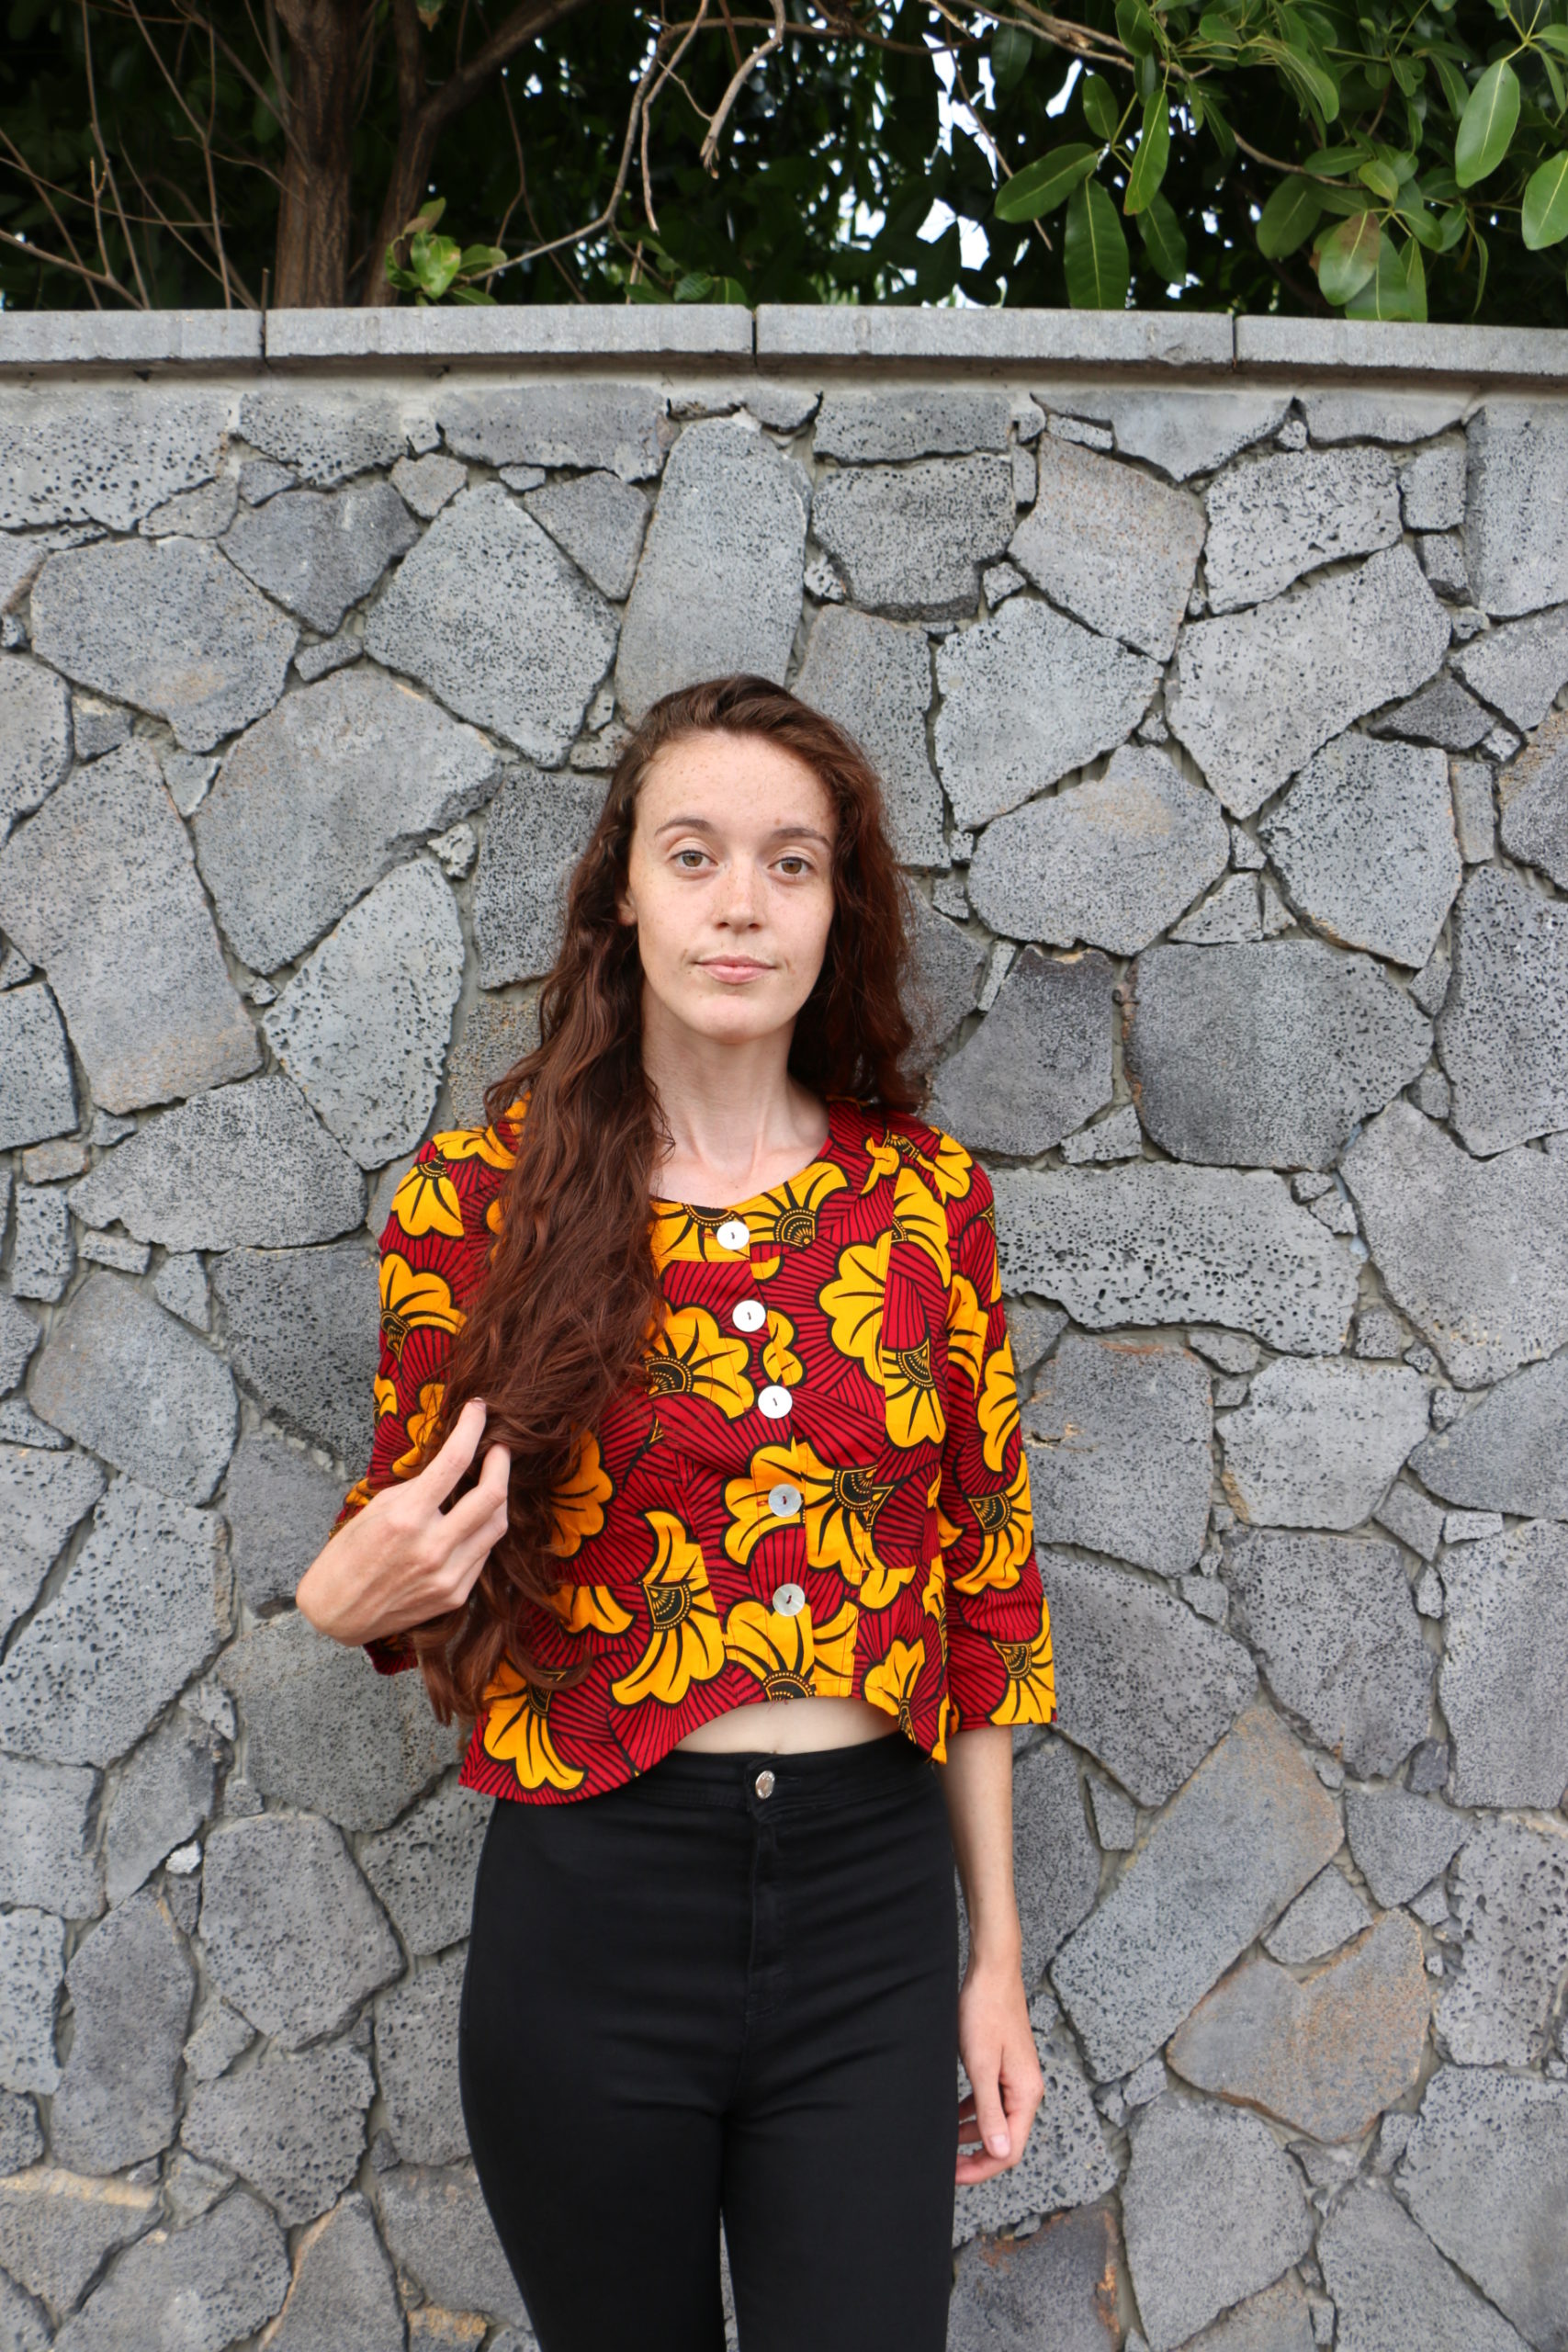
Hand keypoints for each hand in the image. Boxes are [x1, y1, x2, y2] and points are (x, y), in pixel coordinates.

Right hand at [295, 1397, 511, 1647]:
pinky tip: (475, 1519)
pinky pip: (483, 1553)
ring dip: (499, 1496)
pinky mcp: (455, 1594)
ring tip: (492, 1479)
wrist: (338, 1614)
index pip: (454, 1461)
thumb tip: (451, 1466)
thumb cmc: (348, 1556)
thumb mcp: (375, 1509)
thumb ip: (417, 1489)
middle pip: (492, 1495)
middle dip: (501, 1462)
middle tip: (499, 1447)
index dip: (472, 1427)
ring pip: (497, 1525)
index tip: (479, 1410)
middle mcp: (432, 1547)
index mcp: (406, 1517)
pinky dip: (483, 1530)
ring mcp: (447, 1574)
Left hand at [955, 1955, 1044, 2185]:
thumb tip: (1000, 2153)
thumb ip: (990, 2111)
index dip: (981, 2168)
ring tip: (944, 2142)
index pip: (1010, 2150)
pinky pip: (991, 2102)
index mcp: (1026, 2094)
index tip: (953, 2175)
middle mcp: (1027, 2090)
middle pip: (1005, 2140)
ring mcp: (1017, 2079)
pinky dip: (973, 2113)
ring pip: (996, 2121)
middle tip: (945, 2164)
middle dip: (976, 2157)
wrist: (991, 1972)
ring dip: (972, 2136)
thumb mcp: (981, 2066)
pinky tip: (953, 2115)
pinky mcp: (1005, 2067)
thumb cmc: (985, 2012)